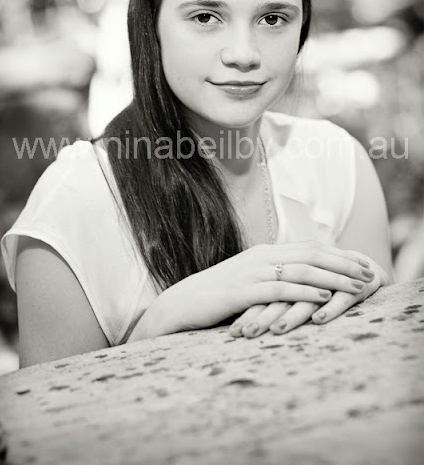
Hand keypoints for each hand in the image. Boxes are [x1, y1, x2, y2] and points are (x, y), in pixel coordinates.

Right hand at [136, 239, 380, 339]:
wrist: (182, 303)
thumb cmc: (217, 295)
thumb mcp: (248, 280)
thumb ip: (272, 276)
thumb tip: (299, 279)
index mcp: (264, 253)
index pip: (309, 247)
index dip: (339, 253)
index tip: (362, 261)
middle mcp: (262, 257)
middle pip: (311, 254)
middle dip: (344, 262)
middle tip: (369, 271)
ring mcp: (252, 273)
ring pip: (301, 269)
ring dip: (333, 276)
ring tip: (356, 285)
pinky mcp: (244, 291)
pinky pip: (281, 289)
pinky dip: (305, 290)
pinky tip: (323, 296)